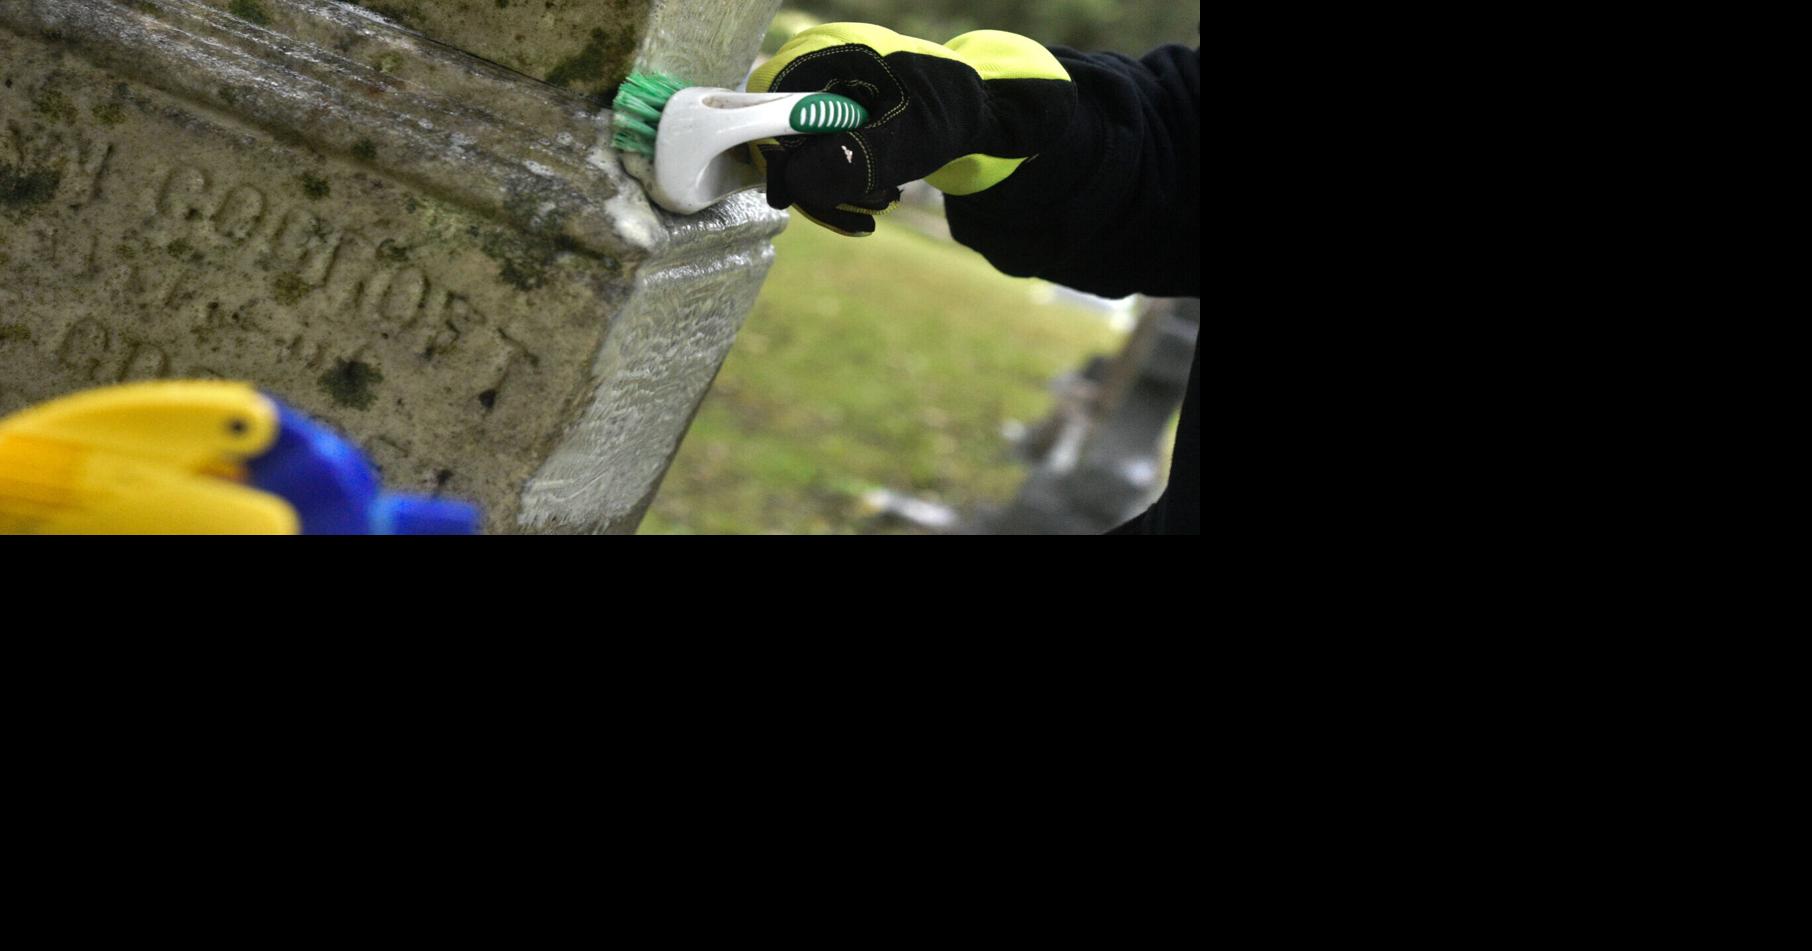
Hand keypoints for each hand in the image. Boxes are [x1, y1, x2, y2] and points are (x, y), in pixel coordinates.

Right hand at [748, 23, 1076, 234]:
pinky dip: (840, 186)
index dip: (776, 152)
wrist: (981, 108)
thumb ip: (857, 158)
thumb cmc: (951, 108)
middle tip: (865, 210)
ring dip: (833, 191)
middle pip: (775, 134)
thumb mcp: (912, 136)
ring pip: (796, 154)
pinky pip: (815, 159)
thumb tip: (798, 184)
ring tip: (882, 203)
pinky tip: (872, 203)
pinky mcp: (827, 117)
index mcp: (824, 52)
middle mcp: (810, 66)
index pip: (761, 102)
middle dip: (815, 182)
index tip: (808, 192)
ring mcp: (817, 92)